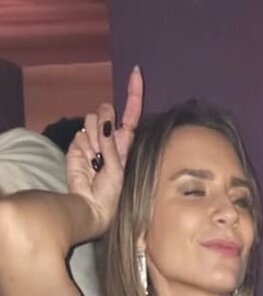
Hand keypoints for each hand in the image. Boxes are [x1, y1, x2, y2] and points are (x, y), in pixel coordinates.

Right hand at [66, 65, 143, 233]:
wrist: (91, 208)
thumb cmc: (113, 195)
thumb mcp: (119, 169)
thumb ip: (112, 143)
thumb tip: (104, 118)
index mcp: (127, 144)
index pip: (131, 113)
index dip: (134, 93)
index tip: (136, 73)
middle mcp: (111, 139)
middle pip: (107, 111)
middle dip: (105, 122)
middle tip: (105, 147)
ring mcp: (93, 142)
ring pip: (92, 120)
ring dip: (95, 140)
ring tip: (97, 162)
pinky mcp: (78, 146)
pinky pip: (80, 135)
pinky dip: (83, 148)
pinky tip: (87, 163)